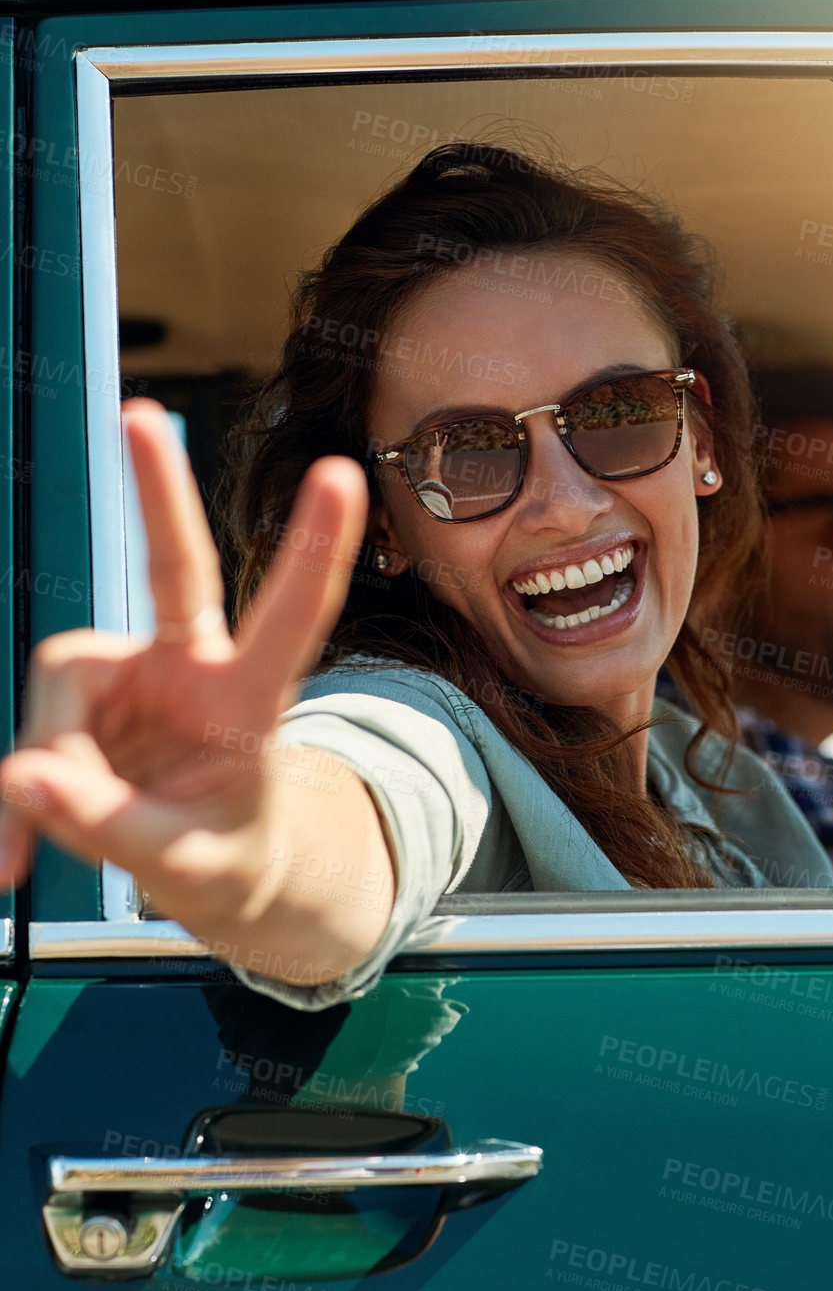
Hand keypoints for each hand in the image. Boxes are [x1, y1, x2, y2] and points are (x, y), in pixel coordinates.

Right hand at [0, 400, 368, 929]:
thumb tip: (26, 777)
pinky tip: (12, 857)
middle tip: (140, 415)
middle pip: (171, 569)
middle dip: (157, 492)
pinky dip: (16, 803)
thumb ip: (112, 827)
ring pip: (58, 693)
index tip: (342, 474)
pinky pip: (29, 740)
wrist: (209, 875)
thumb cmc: (224, 861)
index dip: (314, 551)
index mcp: (248, 701)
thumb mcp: (187, 868)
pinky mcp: (79, 700)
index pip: (290, 619)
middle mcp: (189, 668)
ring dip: (43, 776)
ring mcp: (130, 677)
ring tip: (35, 855)